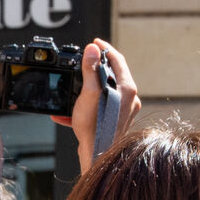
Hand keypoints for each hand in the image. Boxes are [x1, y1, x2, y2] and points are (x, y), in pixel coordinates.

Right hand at [51, 38, 141, 175]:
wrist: (97, 157)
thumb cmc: (94, 128)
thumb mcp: (88, 94)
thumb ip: (91, 69)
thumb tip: (92, 49)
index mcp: (126, 88)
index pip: (117, 59)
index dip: (104, 48)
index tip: (94, 43)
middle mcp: (129, 98)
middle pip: (113, 74)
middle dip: (96, 67)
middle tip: (84, 61)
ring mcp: (124, 110)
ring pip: (106, 90)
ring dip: (89, 87)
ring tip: (74, 87)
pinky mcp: (116, 121)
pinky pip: (102, 106)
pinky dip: (88, 104)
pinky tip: (69, 113)